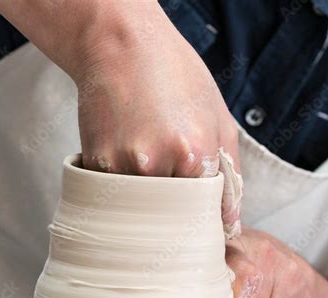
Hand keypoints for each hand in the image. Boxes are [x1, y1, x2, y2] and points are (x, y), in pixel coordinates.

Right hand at [70, 2, 242, 237]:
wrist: (120, 45)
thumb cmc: (176, 76)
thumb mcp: (218, 118)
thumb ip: (230, 173)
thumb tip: (229, 222)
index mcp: (195, 155)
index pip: (202, 214)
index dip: (199, 214)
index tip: (196, 211)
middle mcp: (158, 166)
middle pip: (170, 217)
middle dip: (172, 207)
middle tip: (169, 178)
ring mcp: (123, 167)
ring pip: (140, 208)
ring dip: (145, 196)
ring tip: (148, 154)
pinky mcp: (96, 165)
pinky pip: (114, 194)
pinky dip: (122, 182)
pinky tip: (126, 149)